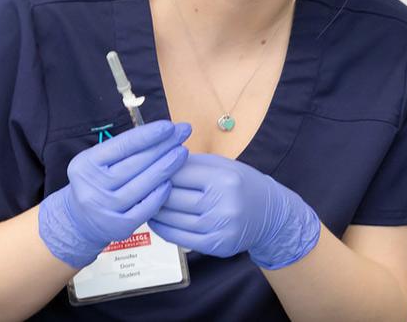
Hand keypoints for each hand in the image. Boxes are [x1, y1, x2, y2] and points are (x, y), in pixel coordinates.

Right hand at [36, 120, 191, 267]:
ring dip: (166, 167)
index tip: (168, 126)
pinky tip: (171, 181)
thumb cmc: (96, 183)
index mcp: (86, 165)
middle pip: (136, 163)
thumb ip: (123, 149)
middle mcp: (93, 187)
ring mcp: (106, 208)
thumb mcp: (98, 161)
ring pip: (143, 184)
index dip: (148, 135)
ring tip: (182, 153)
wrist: (79, 220)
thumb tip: (159, 132)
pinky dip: (161, 193)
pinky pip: (146, 207)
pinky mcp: (120, 226)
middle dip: (163, 146)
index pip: (122, 146)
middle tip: (183, 133)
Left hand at [149, 152, 321, 269]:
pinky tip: (155, 219)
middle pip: (171, 196)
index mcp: (224, 178)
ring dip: (152, 209)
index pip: (178, 173)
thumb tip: (156, 160)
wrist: (270, 214)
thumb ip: (192, 163)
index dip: (158, 170)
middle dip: (152, 190)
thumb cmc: (242, 185)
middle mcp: (223, 203)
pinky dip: (162, 228)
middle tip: (136, 185)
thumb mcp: (223, 165)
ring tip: (142, 201)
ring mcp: (219, 227)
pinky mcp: (215, 245)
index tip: (143, 168)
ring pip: (171, 217)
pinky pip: (178, 237)